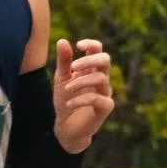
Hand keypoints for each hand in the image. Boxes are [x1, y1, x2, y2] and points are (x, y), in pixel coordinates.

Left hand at [52, 38, 114, 152]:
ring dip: (81, 82)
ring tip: (67, 89)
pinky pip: (97, 99)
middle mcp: (101, 79)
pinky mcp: (105, 108)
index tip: (79, 46)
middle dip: (89, 60)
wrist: (66, 127)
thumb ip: (63, 62)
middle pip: (105, 60)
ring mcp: (105, 93)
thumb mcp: (61, 80)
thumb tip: (62, 40)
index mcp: (91, 69)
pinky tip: (69, 104)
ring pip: (101, 79)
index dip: (92, 45)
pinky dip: (81, 100)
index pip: (98, 50)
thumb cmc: (65, 101)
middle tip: (72, 67)